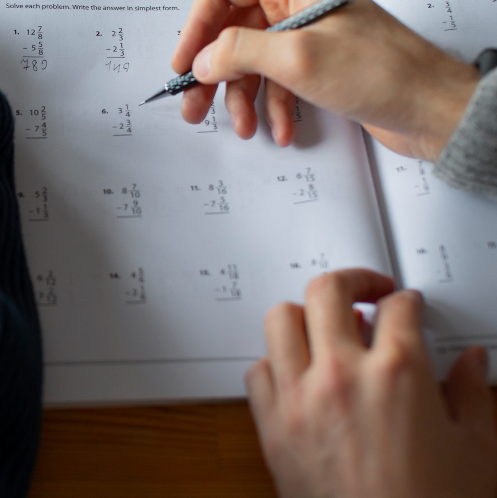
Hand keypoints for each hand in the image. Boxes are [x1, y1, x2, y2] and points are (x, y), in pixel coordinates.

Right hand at [171, 0, 479, 160]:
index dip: (197, 25)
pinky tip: (280, 130)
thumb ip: (238, 52)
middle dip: (212, 73)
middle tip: (193, 107)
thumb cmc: (379, 70)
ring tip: (243, 129)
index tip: (185, 64)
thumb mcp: (297, 58)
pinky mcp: (316, 62)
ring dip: (242, 97)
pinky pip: (275, 80)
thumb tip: (200, 60)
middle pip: (231, 29)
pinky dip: (272, 106)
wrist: (432, 106)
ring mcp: (305, 31)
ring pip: (250, 60)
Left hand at [247, 269, 496, 497]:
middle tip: (366, 291)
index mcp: (398, 374)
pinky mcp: (271, 426)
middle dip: (351, 280)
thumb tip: (471, 363)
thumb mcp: (478, 452)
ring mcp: (299, 398)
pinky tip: (298, 373)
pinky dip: (275, 362)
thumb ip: (471, 395)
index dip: (407, 300)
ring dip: (305, 315)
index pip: (396, 306)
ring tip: (327, 327)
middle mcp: (341, 375)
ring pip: (280, 319)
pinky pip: (257, 370)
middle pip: (327, 291)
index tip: (408, 306)